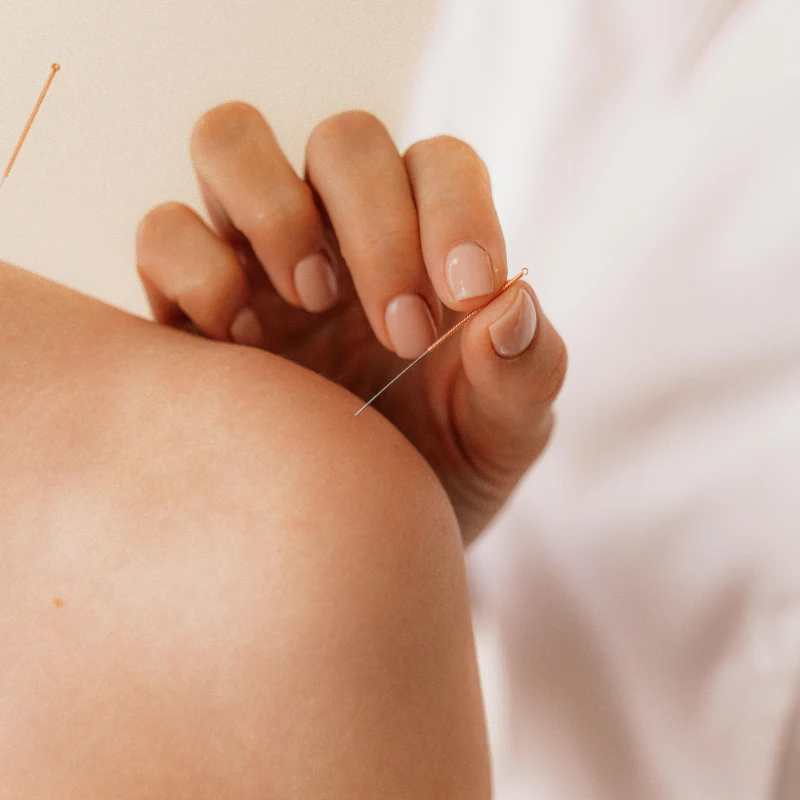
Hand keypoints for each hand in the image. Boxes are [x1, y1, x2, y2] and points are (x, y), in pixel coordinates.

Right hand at [136, 103, 566, 543]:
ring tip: (309, 302)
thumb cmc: (442, 470)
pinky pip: (164, 233)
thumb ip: (525, 370)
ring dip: (275, 212)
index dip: (458, 210)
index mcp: (425, 243)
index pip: (440, 165)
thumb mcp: (503, 432)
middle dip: (376, 225)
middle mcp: (339, 230)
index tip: (468, 299)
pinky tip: (242, 346)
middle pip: (344, 141)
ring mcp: (258, 258)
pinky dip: (193, 266)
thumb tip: (512, 305)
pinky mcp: (189, 304)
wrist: (358, 536)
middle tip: (400, 331)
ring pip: (231, 142)